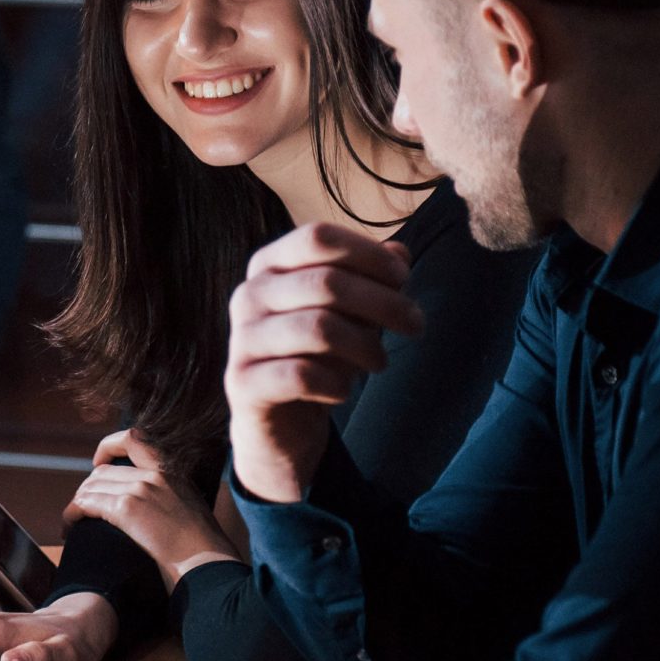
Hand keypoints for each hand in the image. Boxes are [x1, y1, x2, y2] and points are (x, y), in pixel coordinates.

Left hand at [65, 431, 236, 590]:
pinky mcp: (127, 509)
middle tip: (82, 509)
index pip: (133, 438)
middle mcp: (154, 474)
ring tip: (72, 521)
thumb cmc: (201, 547)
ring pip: (91, 486)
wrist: (207, 563)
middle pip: (103, 471)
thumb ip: (168, 495)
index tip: (98, 462)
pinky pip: (87, 504)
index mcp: (172, 470)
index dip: (108, 446)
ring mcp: (140, 489)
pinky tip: (70, 527)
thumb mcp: (190, 505)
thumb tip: (147, 503)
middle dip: (87, 489)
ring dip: (77, 503)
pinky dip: (72, 514)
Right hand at [224, 223, 420, 504]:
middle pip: (327, 282)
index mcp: (269, 265)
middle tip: (416, 325)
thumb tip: (399, 253)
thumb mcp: (348, 312)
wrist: (278, 422)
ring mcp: (243, 339)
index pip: (318, 237)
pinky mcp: (243, 383)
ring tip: (380, 361)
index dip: (367, 253)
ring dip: (365, 346)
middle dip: (384, 302)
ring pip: (319, 328)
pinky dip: (336, 384)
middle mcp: (249, 295)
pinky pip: (302, 376)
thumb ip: (370, 278)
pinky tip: (344, 391)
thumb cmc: (316, 354)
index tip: (404, 278)